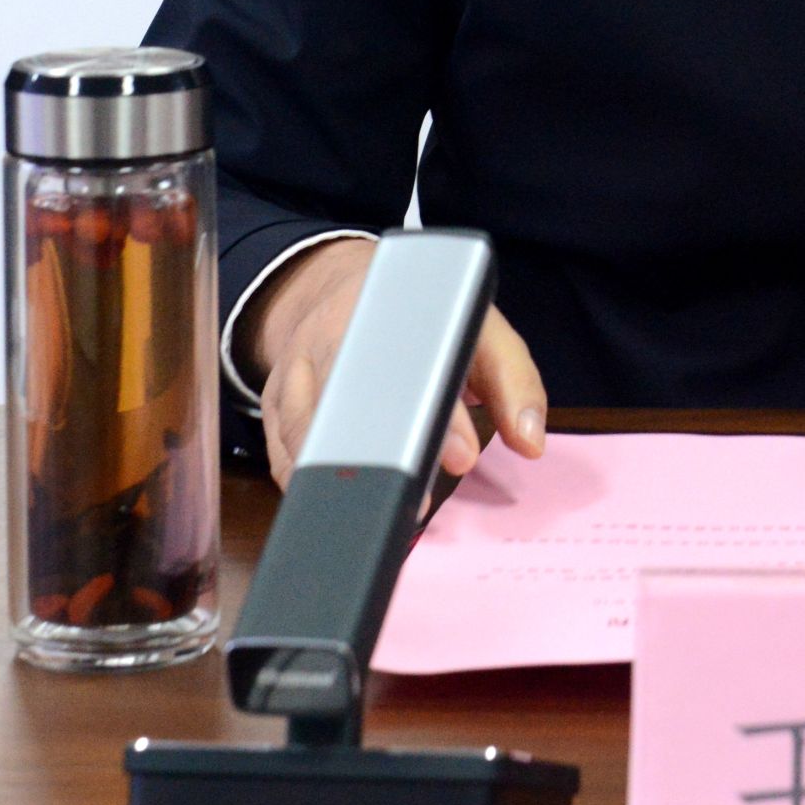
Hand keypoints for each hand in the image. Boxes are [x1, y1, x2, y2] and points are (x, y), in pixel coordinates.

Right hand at [243, 237, 548, 492]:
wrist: (341, 286)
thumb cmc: (421, 315)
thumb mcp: (481, 327)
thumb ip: (512, 380)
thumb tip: (531, 442)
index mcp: (388, 304)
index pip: (414, 364)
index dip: (441, 416)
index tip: (461, 455)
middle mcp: (332, 333)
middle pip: (349, 402)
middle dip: (383, 457)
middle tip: (418, 502)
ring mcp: (295, 370)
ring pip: (306, 433)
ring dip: (341, 481)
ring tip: (382, 517)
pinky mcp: (274, 403)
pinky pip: (282, 453)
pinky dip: (308, 485)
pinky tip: (339, 510)